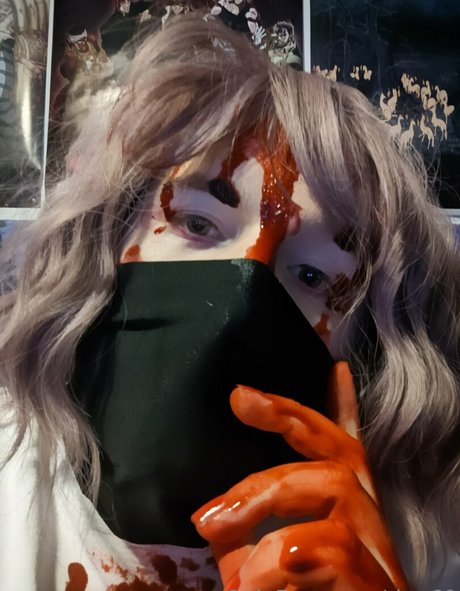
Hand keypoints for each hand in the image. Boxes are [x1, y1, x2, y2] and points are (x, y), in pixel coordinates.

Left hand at [192, 362, 410, 590]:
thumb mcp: (260, 568)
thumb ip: (245, 535)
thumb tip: (212, 518)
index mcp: (341, 506)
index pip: (331, 441)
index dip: (293, 412)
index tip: (242, 394)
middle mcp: (367, 519)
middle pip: (333, 459)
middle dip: (263, 478)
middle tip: (207, 519)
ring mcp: (379, 551)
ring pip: (335, 493)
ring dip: (270, 521)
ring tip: (235, 572)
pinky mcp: (378, 584)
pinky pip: (336, 547)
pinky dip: (285, 560)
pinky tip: (260, 582)